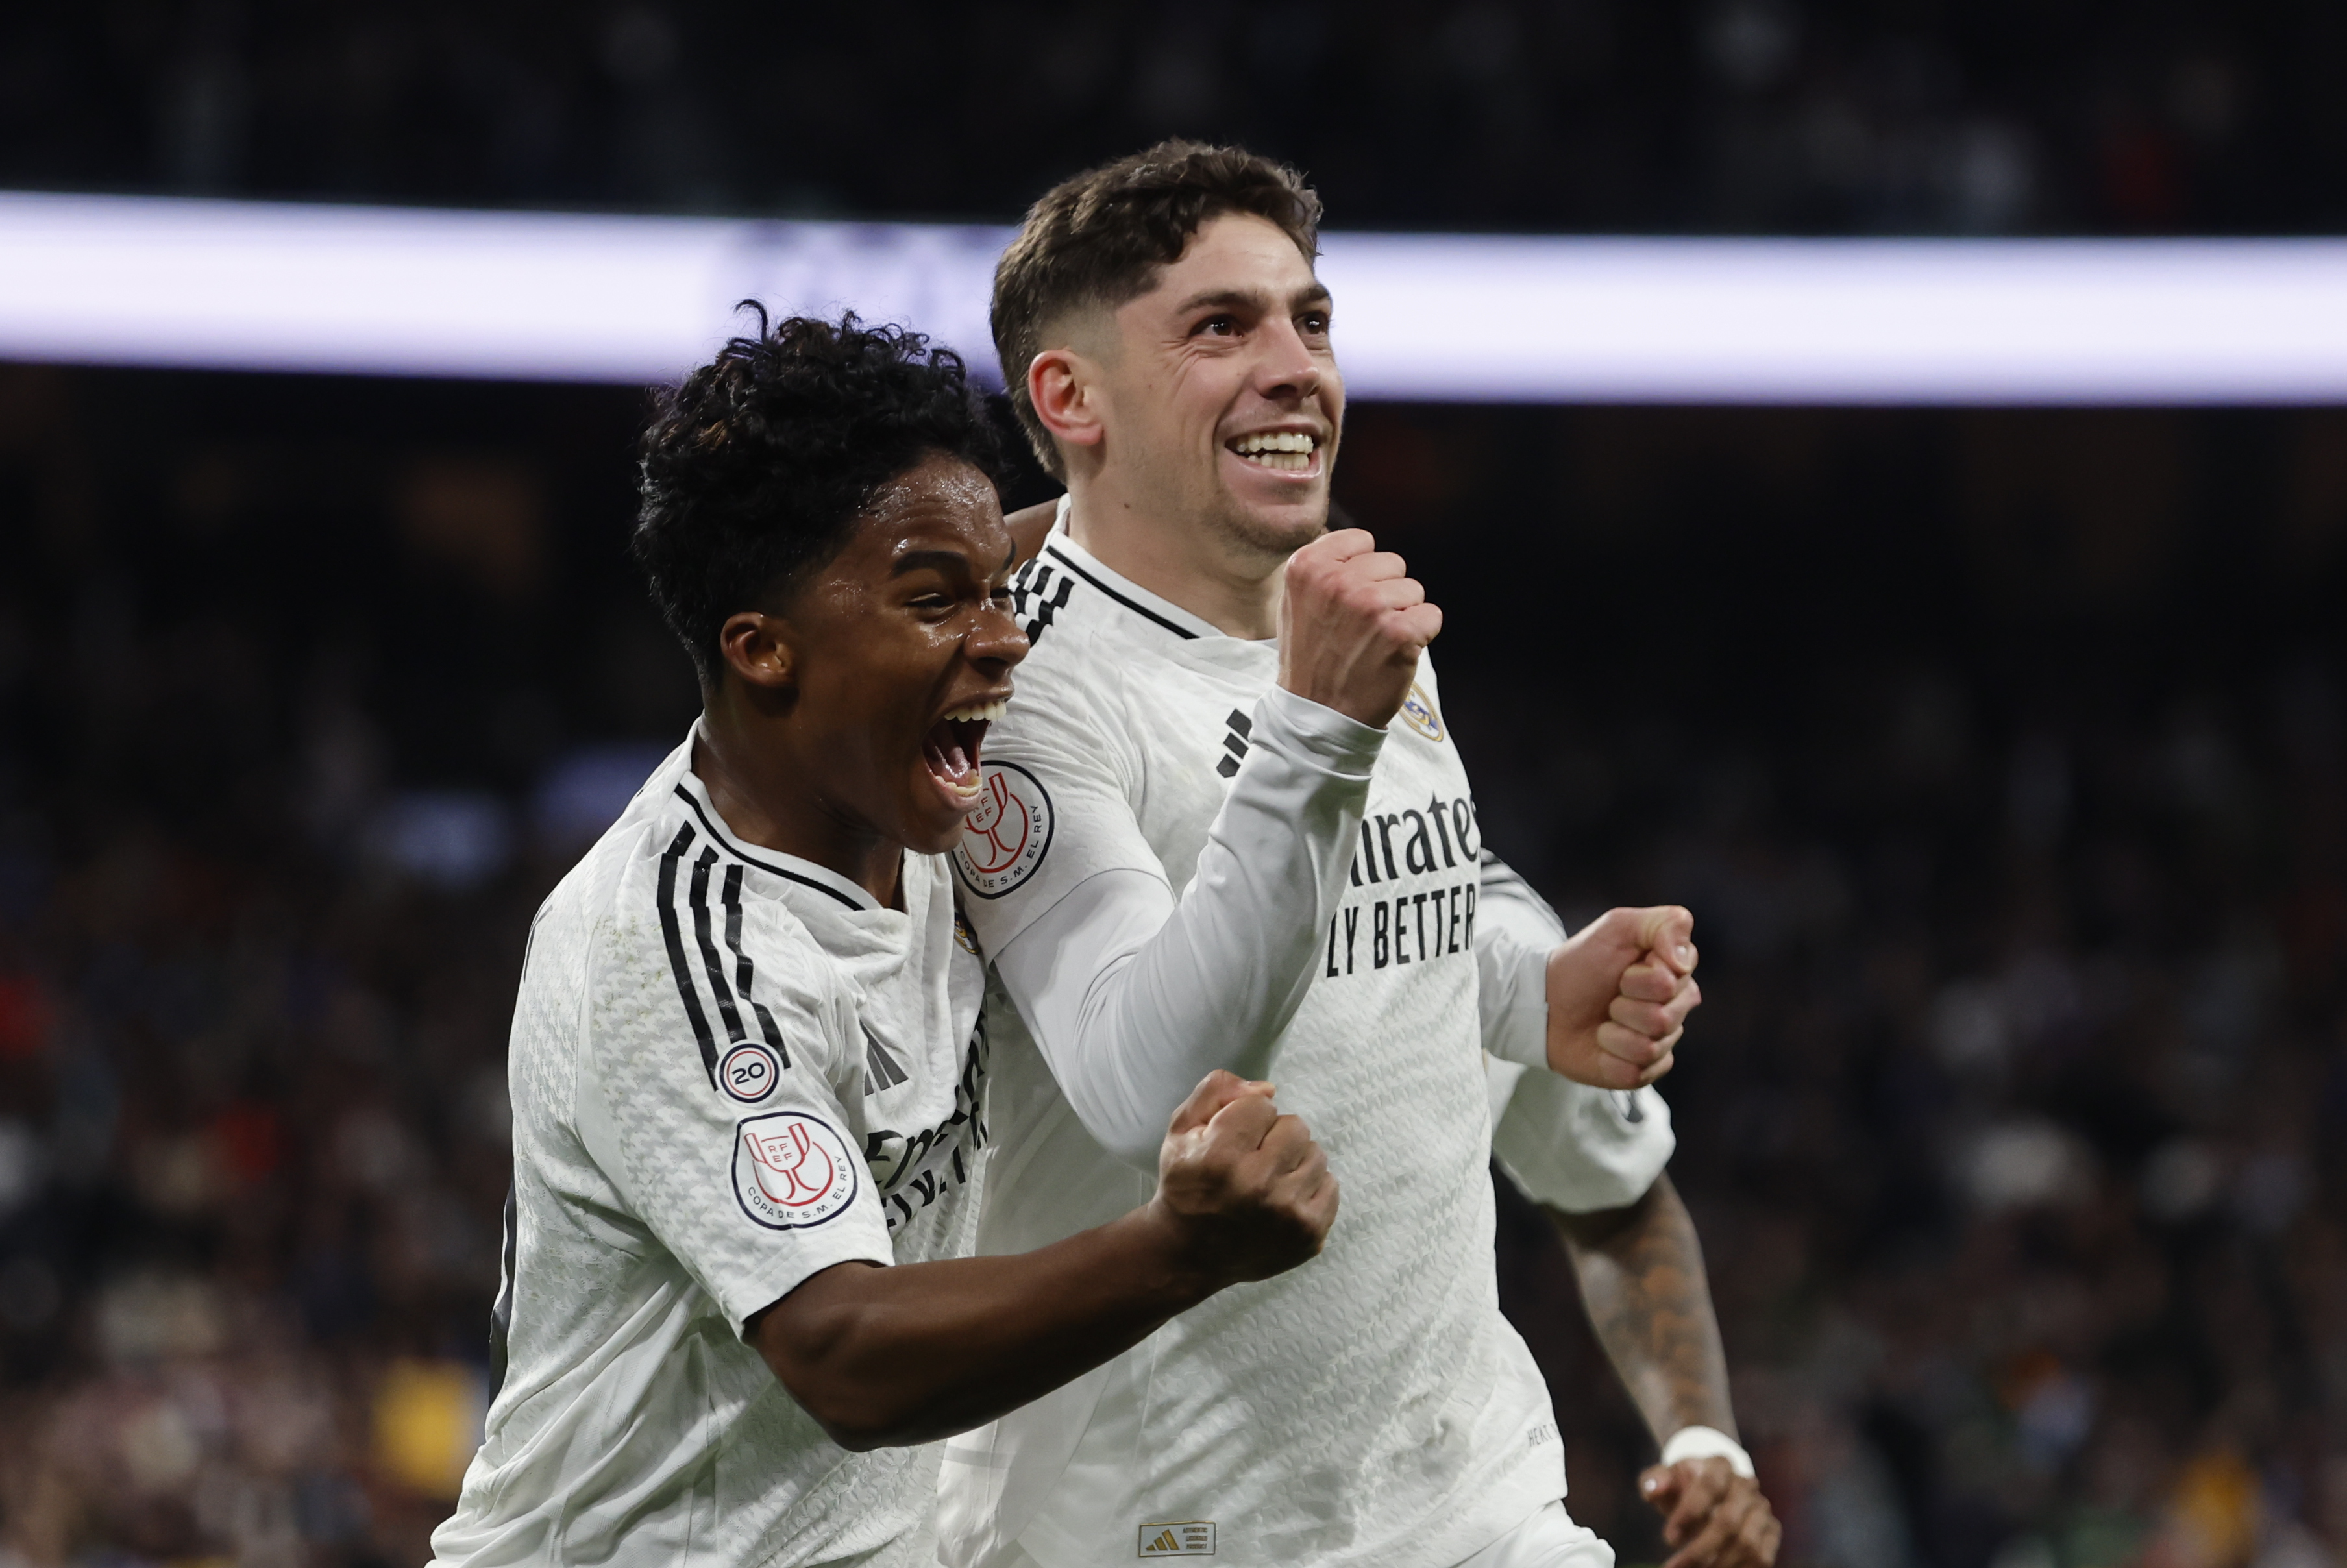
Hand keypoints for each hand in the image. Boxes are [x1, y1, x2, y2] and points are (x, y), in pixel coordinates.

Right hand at [1149, 1070, 1338, 1287]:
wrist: (1189, 1254)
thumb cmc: (1186, 1185)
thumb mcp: (1181, 1130)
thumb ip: (1217, 1091)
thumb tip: (1269, 1090)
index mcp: (1220, 1158)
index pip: (1261, 1105)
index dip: (1245, 1117)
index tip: (1232, 1141)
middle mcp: (1257, 1187)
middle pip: (1295, 1126)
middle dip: (1274, 1137)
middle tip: (1252, 1161)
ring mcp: (1287, 1214)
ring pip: (1316, 1154)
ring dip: (1294, 1162)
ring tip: (1267, 1181)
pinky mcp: (1308, 1234)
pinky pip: (1330, 1185)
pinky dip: (1309, 1188)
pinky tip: (1282, 1199)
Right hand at [1277, 528, 1442, 728]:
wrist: (1319, 714)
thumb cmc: (1312, 659)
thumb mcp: (1296, 602)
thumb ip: (1323, 568)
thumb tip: (1358, 546)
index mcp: (1307, 566)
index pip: (1362, 541)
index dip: (1363, 570)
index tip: (1350, 598)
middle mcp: (1338, 581)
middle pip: (1393, 563)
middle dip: (1386, 592)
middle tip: (1363, 627)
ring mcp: (1370, 605)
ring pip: (1414, 590)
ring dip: (1403, 614)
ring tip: (1375, 642)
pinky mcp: (1400, 632)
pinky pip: (1432, 616)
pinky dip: (1421, 635)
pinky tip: (1394, 654)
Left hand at [1546, 906, 1699, 1089]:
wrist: (1545, 1004)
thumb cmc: (1582, 963)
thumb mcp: (1619, 927)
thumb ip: (1665, 925)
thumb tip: (1684, 962)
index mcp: (1676, 975)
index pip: (1675, 981)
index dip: (1641, 977)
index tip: (1622, 970)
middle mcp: (1674, 1010)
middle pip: (1666, 1018)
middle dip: (1625, 1005)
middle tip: (1610, 996)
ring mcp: (1660, 1043)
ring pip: (1650, 1046)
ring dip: (1614, 1031)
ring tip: (1603, 1020)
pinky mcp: (1643, 1071)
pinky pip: (1637, 1071)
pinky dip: (1609, 1057)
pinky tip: (1601, 1045)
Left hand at [1640, 1457, 1780, 1567]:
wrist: (1710, 1490)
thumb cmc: (1683, 1486)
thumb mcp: (1665, 1479)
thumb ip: (1654, 1481)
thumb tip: (1652, 1490)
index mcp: (1720, 1465)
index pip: (1709, 1485)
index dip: (1689, 1512)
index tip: (1668, 1539)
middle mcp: (1746, 1484)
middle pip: (1729, 1521)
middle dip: (1700, 1550)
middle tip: (1676, 1567)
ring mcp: (1762, 1508)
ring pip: (1747, 1543)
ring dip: (1719, 1565)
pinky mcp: (1772, 1530)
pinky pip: (1762, 1557)